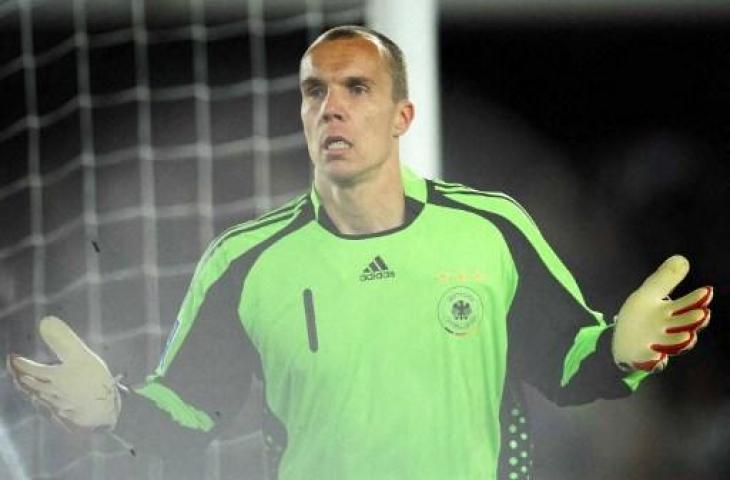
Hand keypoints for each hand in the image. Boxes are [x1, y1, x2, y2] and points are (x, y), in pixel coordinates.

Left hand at [6, 316, 120, 430]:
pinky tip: (54, 403)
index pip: (34, 370)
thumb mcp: (80, 356)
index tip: (14, 358)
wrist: (104, 408)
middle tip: (20, 375)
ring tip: (33, 388)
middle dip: (27, 380)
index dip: (22, 364)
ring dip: (36, 392)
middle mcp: (55, 391)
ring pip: (45, 398)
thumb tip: (46, 321)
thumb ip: (63, 340)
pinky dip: (51, 404)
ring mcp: (63, 404)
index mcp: (56, 376)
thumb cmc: (92, 380)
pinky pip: (57, 409)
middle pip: (36, 386)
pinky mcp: (72, 414)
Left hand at [612, 255, 712, 372]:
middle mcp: (668, 330)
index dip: (696, 300)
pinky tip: (656, 357)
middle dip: (692, 322)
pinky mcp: (643, 358)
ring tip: (687, 337)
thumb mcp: (648, 294)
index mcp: (670, 314)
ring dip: (679, 341)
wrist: (621, 340)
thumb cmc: (639, 317)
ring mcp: (657, 345)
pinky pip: (650, 361)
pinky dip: (654, 361)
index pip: (687, 305)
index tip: (707, 291)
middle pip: (684, 326)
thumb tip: (682, 258)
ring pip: (671, 345)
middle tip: (702, 315)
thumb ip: (665, 279)